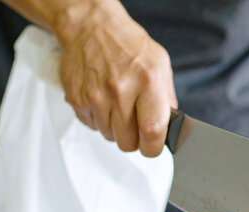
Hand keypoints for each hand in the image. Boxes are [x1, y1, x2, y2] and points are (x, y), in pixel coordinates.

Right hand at [55, 1, 176, 156]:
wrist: (91, 27)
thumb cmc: (128, 45)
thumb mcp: (160, 66)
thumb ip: (167, 100)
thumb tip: (171, 129)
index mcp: (147, 80)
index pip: (152, 131)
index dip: (153, 147)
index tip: (153, 147)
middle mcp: (120, 89)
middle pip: (128, 142)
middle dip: (134, 140)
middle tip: (136, 124)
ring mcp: (96, 96)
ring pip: (109, 136)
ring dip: (116, 128)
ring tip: (118, 105)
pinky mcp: (77, 99)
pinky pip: (92, 126)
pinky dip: (99, 119)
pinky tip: (104, 100)